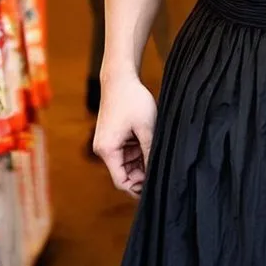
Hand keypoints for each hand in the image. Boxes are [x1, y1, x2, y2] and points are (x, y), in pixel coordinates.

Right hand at [94, 73, 156, 197]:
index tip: (156, 185)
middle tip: (161, 168)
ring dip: (141, 161)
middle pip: (123, 173)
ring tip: (157, 152)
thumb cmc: (133, 99)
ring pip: (126, 163)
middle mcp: (104, 149)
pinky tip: (151, 144)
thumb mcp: (146, 128)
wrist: (120, 77)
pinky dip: (138, 151)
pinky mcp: (113, 136)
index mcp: (107, 150)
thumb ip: (150, 152)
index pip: (121, 181)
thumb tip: (155, 173)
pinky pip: (126, 152)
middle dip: (141, 173)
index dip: (138, 188)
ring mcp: (108, 142)